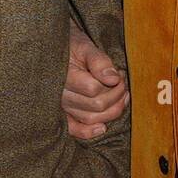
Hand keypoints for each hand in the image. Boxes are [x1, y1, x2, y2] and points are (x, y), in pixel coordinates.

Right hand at [62, 21, 129, 140]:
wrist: (54, 48)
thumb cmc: (70, 45)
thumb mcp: (84, 45)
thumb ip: (99, 61)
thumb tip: (113, 79)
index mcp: (62, 75)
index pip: (93, 89)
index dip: (113, 84)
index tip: (120, 74)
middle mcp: (59, 94)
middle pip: (95, 105)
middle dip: (116, 95)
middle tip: (123, 83)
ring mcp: (60, 106)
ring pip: (90, 118)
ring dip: (111, 111)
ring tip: (121, 96)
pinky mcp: (63, 113)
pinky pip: (73, 129)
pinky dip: (88, 132)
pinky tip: (103, 127)